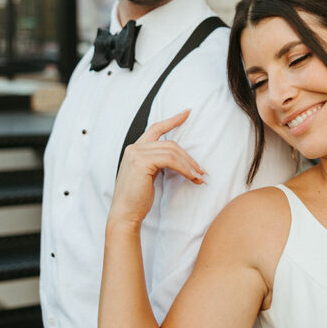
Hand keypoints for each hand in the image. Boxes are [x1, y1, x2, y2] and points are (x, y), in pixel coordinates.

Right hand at [109, 111, 205, 226]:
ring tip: (199, 176)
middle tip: (201, 170)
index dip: (173, 120)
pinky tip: (191, 177)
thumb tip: (180, 160)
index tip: (187, 112)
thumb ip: (157, 162)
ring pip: (172, 151)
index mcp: (134, 149)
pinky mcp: (142, 162)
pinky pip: (170, 160)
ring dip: (189, 164)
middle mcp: (134, 148)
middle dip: (188, 156)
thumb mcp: (148, 175)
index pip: (156, 129)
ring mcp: (136, 154)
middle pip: (170, 143)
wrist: (125, 214)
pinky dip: (184, 168)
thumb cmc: (137, 199)